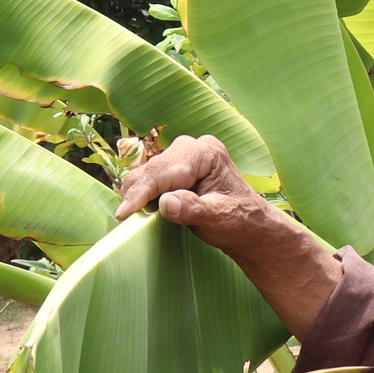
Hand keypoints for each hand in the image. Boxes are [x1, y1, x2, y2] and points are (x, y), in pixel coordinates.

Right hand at [115, 136, 342, 338]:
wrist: (249, 225)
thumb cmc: (239, 222)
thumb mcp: (219, 219)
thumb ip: (193, 210)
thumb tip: (165, 202)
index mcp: (206, 153)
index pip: (165, 171)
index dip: (142, 192)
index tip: (124, 214)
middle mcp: (192, 147)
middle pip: (152, 168)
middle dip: (136, 193)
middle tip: (125, 220)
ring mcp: (183, 156)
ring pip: (147, 172)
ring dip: (137, 193)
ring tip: (132, 217)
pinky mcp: (176, 167)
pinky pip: (150, 177)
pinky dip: (142, 193)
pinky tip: (141, 210)